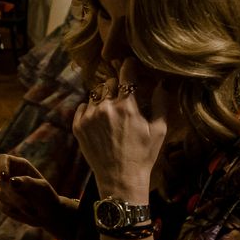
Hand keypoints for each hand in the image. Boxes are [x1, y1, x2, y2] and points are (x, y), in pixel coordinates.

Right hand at [0, 154, 78, 239]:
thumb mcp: (42, 188)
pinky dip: (7, 208)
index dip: (1, 166)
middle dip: (13, 195)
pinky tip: (20, 212)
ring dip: (14, 204)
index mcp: (18, 165)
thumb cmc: (46, 197)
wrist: (46, 213)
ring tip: (31, 211)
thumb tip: (11, 181)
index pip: (2, 159)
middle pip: (1, 180)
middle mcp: (6, 173)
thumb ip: (28, 182)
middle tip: (30, 207)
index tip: (4, 176)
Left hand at [72, 58, 166, 202]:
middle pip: (109, 83)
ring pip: (95, 95)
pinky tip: (100, 121)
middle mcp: (105, 107)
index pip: (126, 75)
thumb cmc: (143, 155)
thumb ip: (161, 103)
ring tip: (112, 114)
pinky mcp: (78, 126)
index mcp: (126, 106)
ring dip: (104, 99)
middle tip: (123, 96)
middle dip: (117, 86)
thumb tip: (162, 83)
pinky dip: (90, 109)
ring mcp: (89, 116)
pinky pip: (83, 107)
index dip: (128, 65)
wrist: (120, 178)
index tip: (128, 61)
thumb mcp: (159, 130)